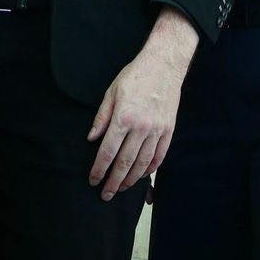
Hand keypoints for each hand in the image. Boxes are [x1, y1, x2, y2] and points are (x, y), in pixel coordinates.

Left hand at [87, 48, 185, 201]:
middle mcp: (140, 127)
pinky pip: (160, 155)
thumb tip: (91, 139)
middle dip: (114, 181)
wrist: (164, 64)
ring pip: (143, 163)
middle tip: (106, 194)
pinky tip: (143, 175)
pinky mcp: (168, 129)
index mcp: (123, 117)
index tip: (93, 180)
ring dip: (131, 179)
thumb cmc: (135, 75)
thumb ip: (101, 117)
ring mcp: (156, 129)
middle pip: (125, 162)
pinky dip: (151, 168)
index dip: (99, 169)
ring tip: (122, 188)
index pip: (108, 151)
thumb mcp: (112, 92)